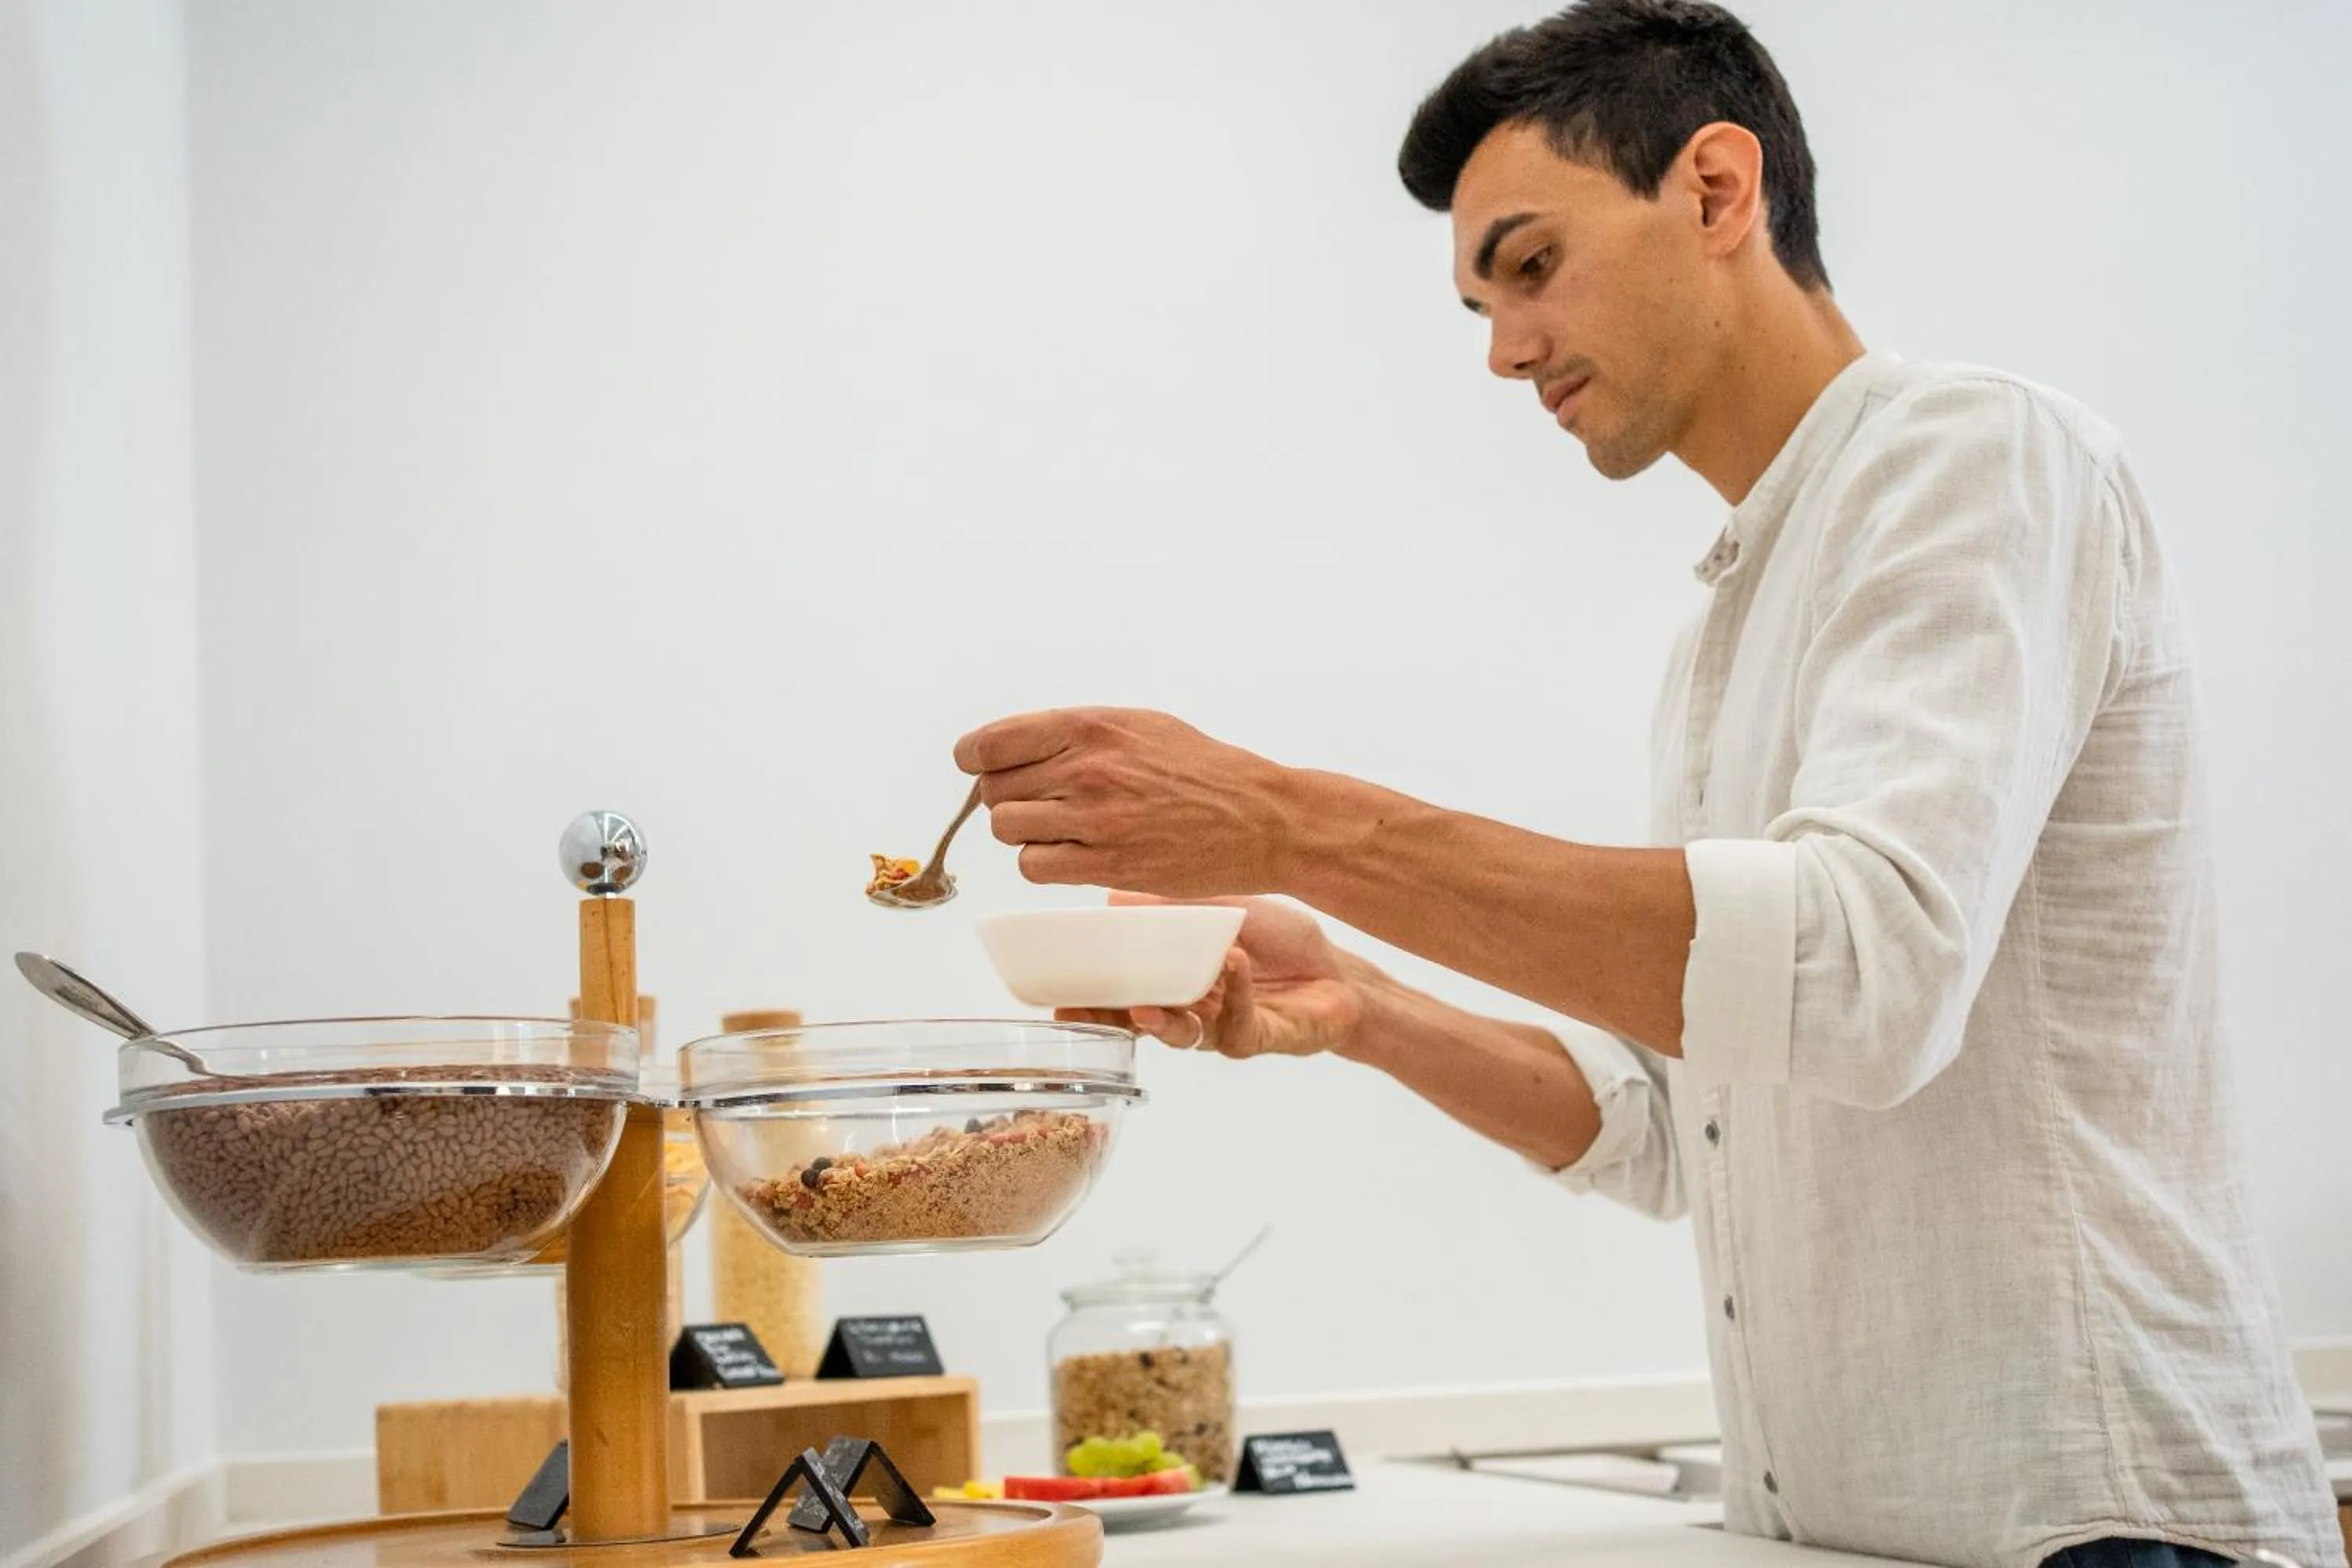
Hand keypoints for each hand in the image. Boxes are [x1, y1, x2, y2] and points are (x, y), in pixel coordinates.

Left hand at [954, 708, 1295, 896]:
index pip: (989, 744)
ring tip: (1062, 828)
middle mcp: (1087, 769)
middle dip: (1010, 797)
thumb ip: (1075, 733)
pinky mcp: (1106, 864)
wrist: (1258, 818)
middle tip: (1043, 803)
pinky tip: (1072, 854)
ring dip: (1026, 832)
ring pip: (1008, 829)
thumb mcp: (1138, 725)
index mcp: (1090, 726)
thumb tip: (1010, 747)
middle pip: (994, 790)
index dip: (975, 759)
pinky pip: (1034, 866)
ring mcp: (1095, 820)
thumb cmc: (1200, 768)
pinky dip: (1043, 863)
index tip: (981, 767)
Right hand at [1058, 894, 1365, 1060]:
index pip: (1123, 996)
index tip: (1056, 996)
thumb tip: (1114, 895)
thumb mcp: (1224, 909)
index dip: (1091, 1000)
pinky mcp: (1262, 1037)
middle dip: (1108, 1021)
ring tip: (1146, 1005)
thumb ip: (1175, 905)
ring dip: (1164, 1022)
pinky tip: (1231, 962)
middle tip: (1078, 1011)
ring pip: (1184, 1037)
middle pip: (1140, 1025)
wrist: (1342, 970)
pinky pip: (1239, 1025)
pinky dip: (1234, 991)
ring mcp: (1226, 1028)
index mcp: (1177, 983)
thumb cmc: (1279, 941)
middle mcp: (1194, 1012)